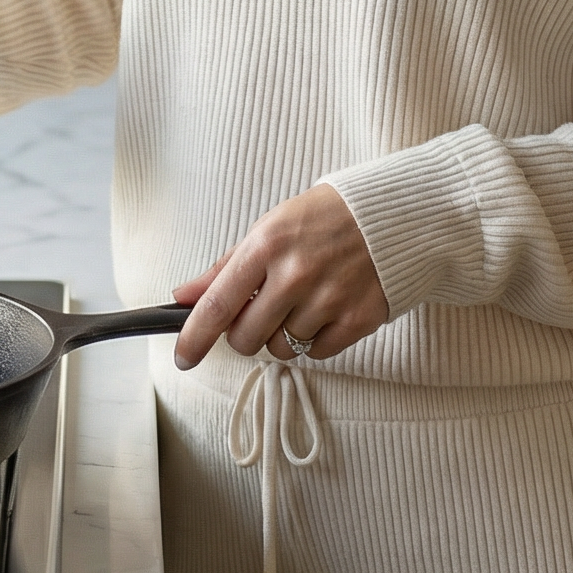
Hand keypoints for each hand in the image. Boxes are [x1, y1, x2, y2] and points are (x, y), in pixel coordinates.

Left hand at [171, 183, 389, 370]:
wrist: (390, 215)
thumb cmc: (321, 219)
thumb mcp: (268, 229)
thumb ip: (225, 268)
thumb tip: (183, 297)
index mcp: (266, 246)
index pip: (218, 303)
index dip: (195, 337)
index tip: (183, 358)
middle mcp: (295, 274)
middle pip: (246, 338)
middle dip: (245, 334)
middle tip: (260, 312)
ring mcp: (328, 299)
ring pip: (281, 349)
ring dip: (282, 336)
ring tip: (300, 303)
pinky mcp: (357, 320)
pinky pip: (316, 353)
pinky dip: (314, 340)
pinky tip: (325, 310)